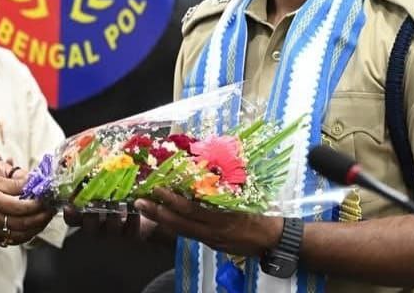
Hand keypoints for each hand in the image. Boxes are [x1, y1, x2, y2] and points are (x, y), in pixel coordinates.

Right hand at [0, 171, 53, 245]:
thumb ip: (9, 183)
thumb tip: (30, 182)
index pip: (22, 207)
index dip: (38, 203)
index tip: (47, 196)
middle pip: (25, 224)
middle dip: (42, 217)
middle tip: (52, 208)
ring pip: (20, 235)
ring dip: (36, 228)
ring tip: (45, 218)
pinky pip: (11, 239)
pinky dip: (24, 235)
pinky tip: (30, 227)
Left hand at [135, 188, 281, 257]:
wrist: (274, 240)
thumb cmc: (262, 214)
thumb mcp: (246, 199)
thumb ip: (225, 189)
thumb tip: (207, 170)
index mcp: (222, 219)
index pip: (191, 211)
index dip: (172, 201)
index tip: (158, 189)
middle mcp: (213, 232)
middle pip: (180, 224)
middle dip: (157, 213)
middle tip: (139, 202)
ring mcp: (212, 240)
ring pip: (182, 231)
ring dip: (162, 219)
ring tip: (146, 209)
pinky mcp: (213, 244)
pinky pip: (190, 234)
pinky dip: (176, 226)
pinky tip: (165, 218)